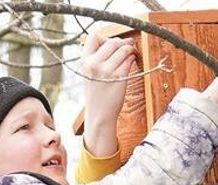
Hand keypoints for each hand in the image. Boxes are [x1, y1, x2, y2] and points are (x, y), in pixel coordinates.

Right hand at [82, 31, 136, 156]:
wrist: (99, 114)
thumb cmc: (96, 95)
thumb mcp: (89, 74)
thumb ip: (96, 58)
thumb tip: (112, 42)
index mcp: (85, 61)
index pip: (93, 36)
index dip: (104, 37)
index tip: (110, 43)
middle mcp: (94, 64)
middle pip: (112, 41)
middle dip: (122, 42)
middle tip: (127, 46)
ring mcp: (107, 70)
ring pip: (123, 49)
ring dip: (130, 49)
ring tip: (130, 53)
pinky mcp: (119, 76)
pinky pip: (129, 60)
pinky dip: (132, 58)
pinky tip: (131, 61)